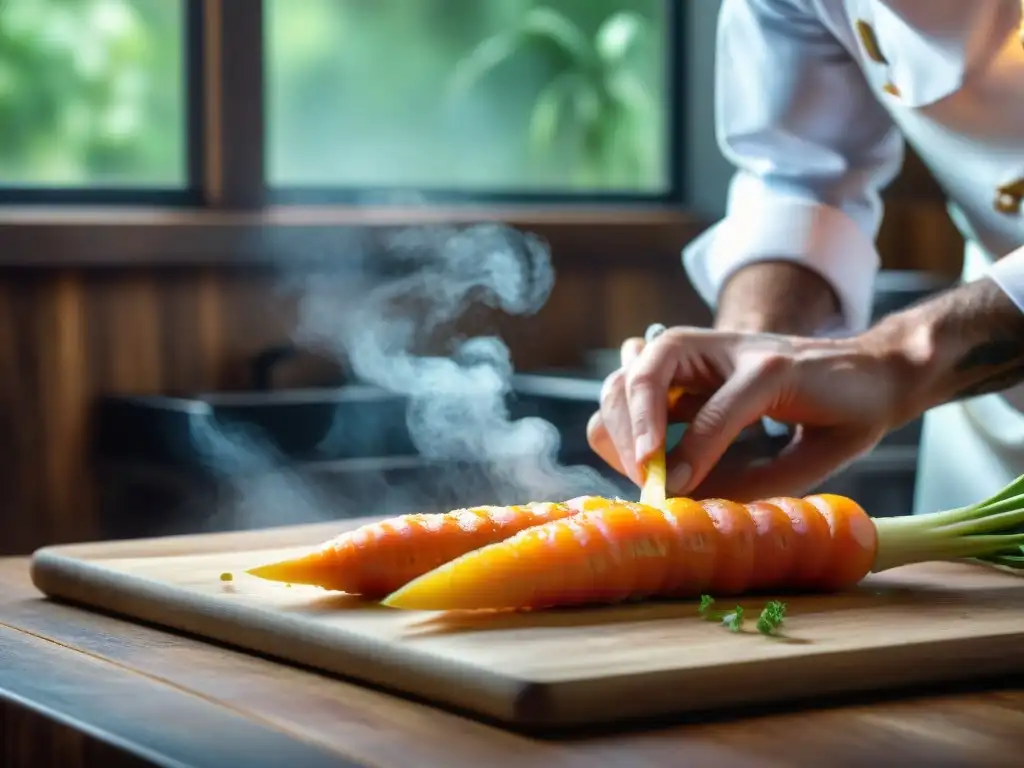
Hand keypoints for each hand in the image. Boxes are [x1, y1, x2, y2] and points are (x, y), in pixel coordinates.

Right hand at [586, 326, 907, 500]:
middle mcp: (718, 347)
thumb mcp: (827, 450)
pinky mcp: (674, 367)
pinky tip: (648, 454)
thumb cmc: (850, 409)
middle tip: (651, 484)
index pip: (712, 413)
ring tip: (647, 473)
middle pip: (638, 382)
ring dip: (618, 431)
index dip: (689, 455)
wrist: (862, 368)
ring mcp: (690, 351)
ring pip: (619, 384)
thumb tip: (693, 503)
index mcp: (766, 367)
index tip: (670, 491)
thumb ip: (764, 479)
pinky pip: (623, 390)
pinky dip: (619, 424)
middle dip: (633, 437)